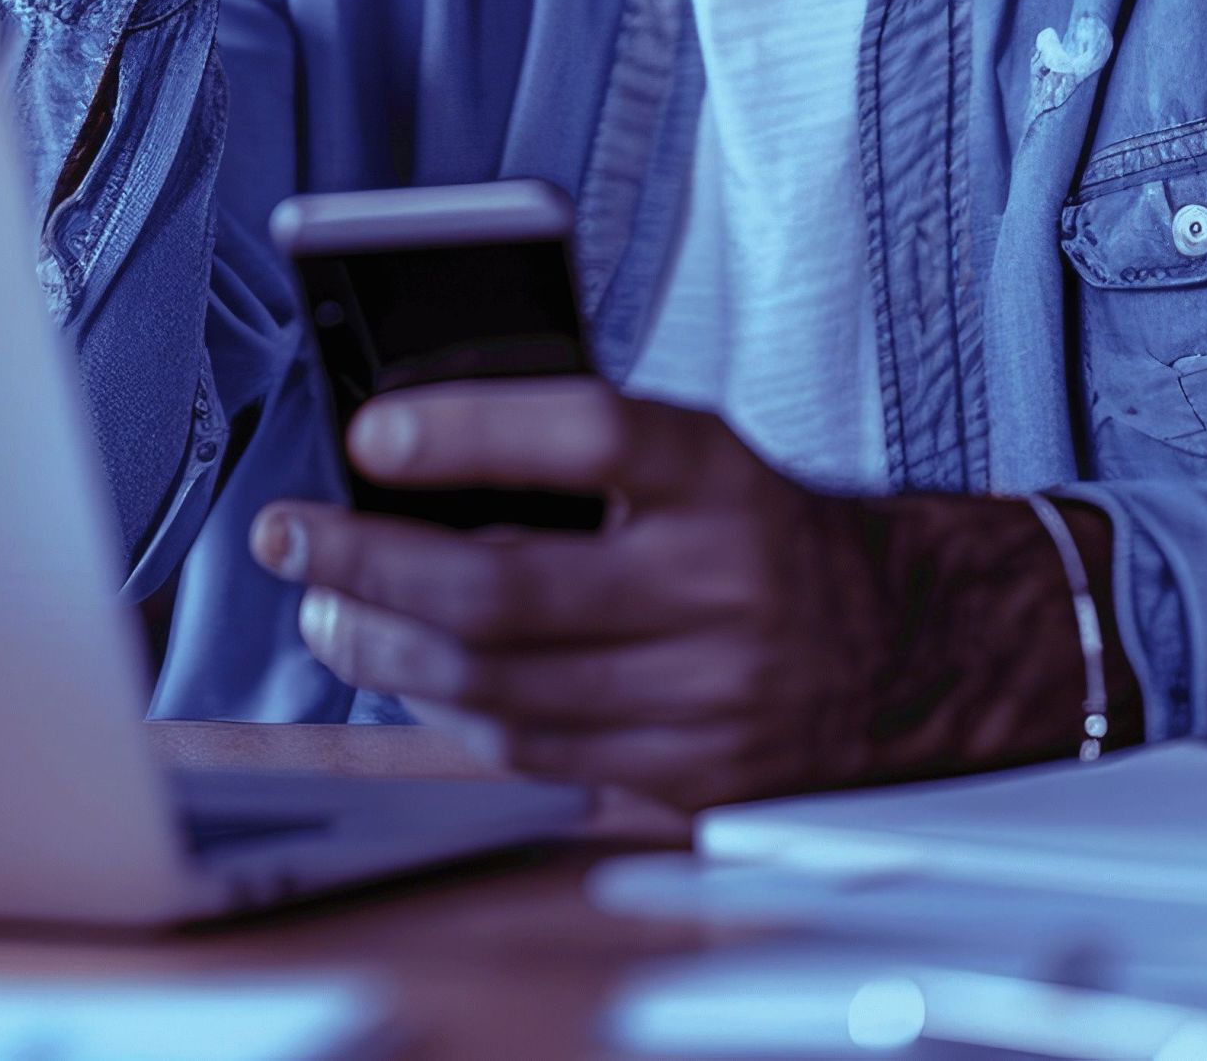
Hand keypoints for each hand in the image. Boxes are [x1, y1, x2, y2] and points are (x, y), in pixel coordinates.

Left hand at [247, 379, 1126, 810]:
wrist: (914, 652)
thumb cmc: (765, 535)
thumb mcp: (701, 465)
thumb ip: (580, 460)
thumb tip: (405, 455)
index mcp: (726, 481)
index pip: (590, 434)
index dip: (471, 428)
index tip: (371, 428)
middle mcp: (723, 590)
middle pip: (507, 589)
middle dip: (368, 561)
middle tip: (291, 534)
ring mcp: (709, 699)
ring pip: (501, 687)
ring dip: (384, 646)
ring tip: (326, 604)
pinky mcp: (691, 779)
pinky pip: (535, 751)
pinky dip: (451, 710)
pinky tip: (407, 670)